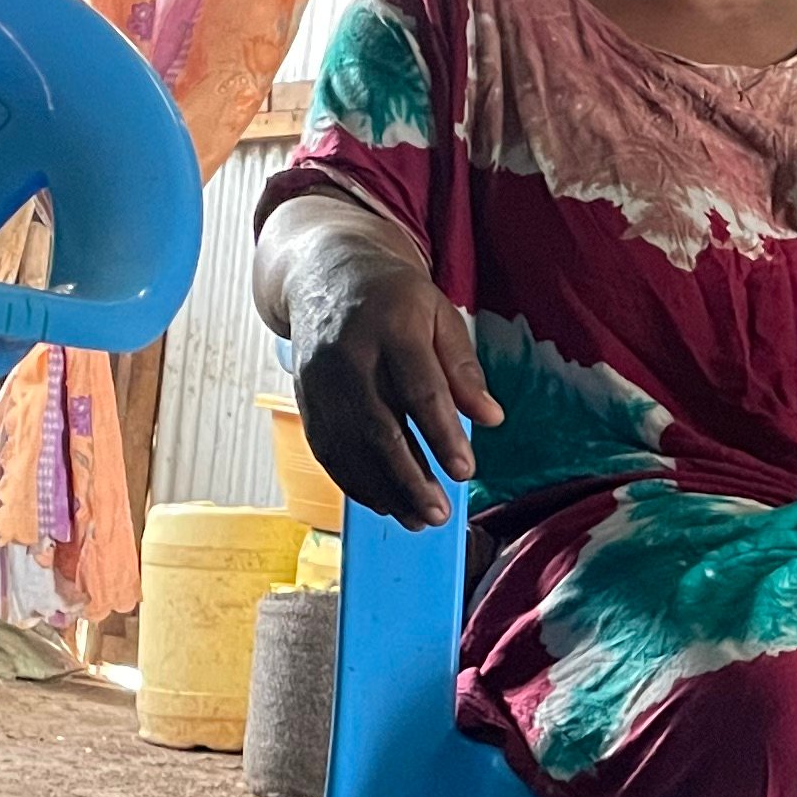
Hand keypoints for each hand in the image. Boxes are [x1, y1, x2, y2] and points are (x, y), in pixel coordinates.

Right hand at [256, 193, 498, 528]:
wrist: (326, 275)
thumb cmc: (393, 299)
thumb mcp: (439, 314)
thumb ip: (463, 368)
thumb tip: (491, 418)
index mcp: (390, 326)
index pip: (418, 388)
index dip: (441, 433)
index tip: (465, 471)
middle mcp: (348, 355)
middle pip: (377, 426)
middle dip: (409, 477)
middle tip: (439, 514)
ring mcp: (320, 380)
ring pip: (349, 447)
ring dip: (383, 490)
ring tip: (418, 520)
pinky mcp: (305, 400)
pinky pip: (328, 450)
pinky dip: (354, 483)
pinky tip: (384, 503)